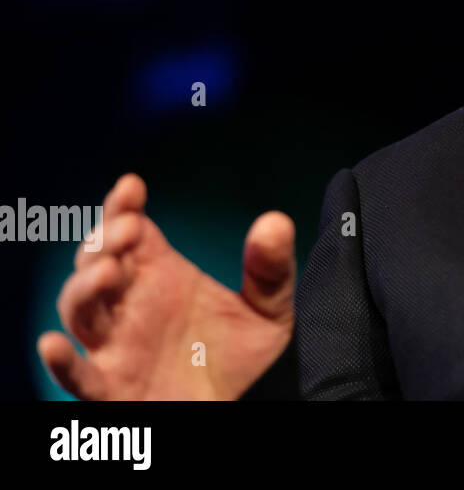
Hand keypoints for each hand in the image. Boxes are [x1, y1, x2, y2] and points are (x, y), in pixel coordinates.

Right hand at [37, 173, 295, 399]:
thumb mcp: (267, 309)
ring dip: (84, 287)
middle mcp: (129, 304)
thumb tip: (276, 222)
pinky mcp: (112, 386)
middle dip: (103, 241)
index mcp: (158, 273)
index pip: (129, 230)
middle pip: (97, 262)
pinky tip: (54, 345)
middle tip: (129, 229)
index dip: (122, 206)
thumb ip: (271, 270)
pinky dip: (61, 362)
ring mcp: (116, 343)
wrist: (236, 408)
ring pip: (79, 310)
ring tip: (110, 270)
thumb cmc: (238, 355)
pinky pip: (78, 376)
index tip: (132, 187)